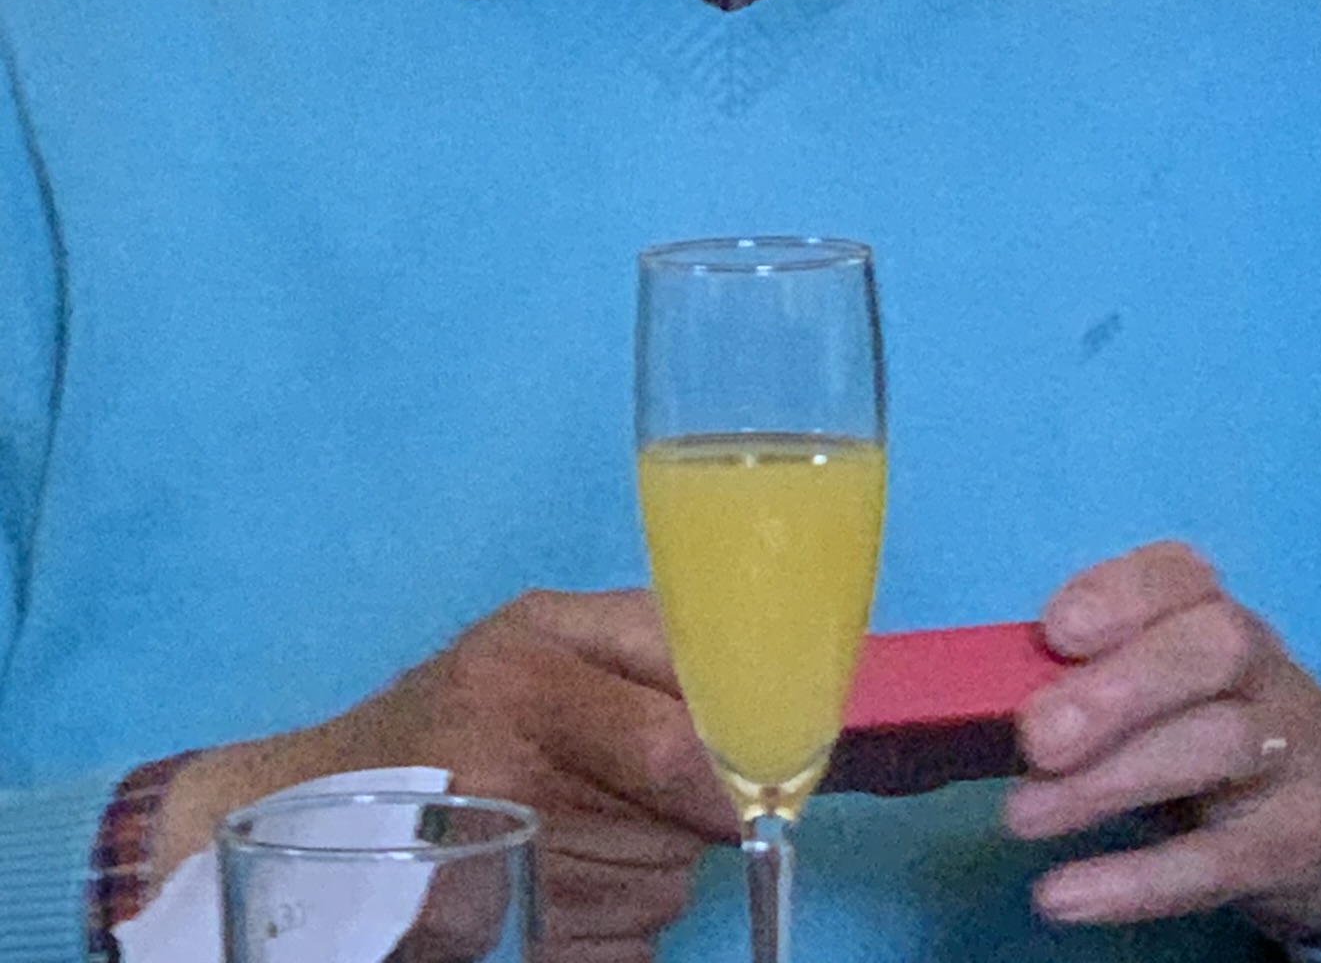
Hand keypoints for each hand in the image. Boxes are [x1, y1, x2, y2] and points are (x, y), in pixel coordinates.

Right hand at [153, 588, 736, 962]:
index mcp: (527, 673)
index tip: (756, 771)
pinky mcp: (513, 948)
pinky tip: (551, 880)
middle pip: (680, 822)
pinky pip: (630, 940)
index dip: (734, 767)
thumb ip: (650, 639)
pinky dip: (616, 918)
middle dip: (687, 808)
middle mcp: (513, 773)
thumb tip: (761, 693)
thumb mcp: (541, 631)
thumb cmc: (455, 707)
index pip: (676, 747)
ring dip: (649, 862)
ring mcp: (505, 875)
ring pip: (663, 884)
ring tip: (567, 823)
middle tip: (626, 782)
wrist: (316, 814)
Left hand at [1005, 542, 1320, 946]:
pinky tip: (1063, 894)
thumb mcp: (1161, 684)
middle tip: (1033, 737)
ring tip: (1021, 817)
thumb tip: (978, 699)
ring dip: (1111, 783)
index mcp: (1214, 612)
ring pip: (1220, 747)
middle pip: (1214, 651)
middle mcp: (1265, 667)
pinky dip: (1138, 880)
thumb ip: (1088, 676)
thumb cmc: (1208, 727)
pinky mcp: (1301, 840)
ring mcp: (1294, 751)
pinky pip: (1224, 860)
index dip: (1119, 595)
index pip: (1180, 576)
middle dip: (1118, 689)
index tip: (1054, 630)